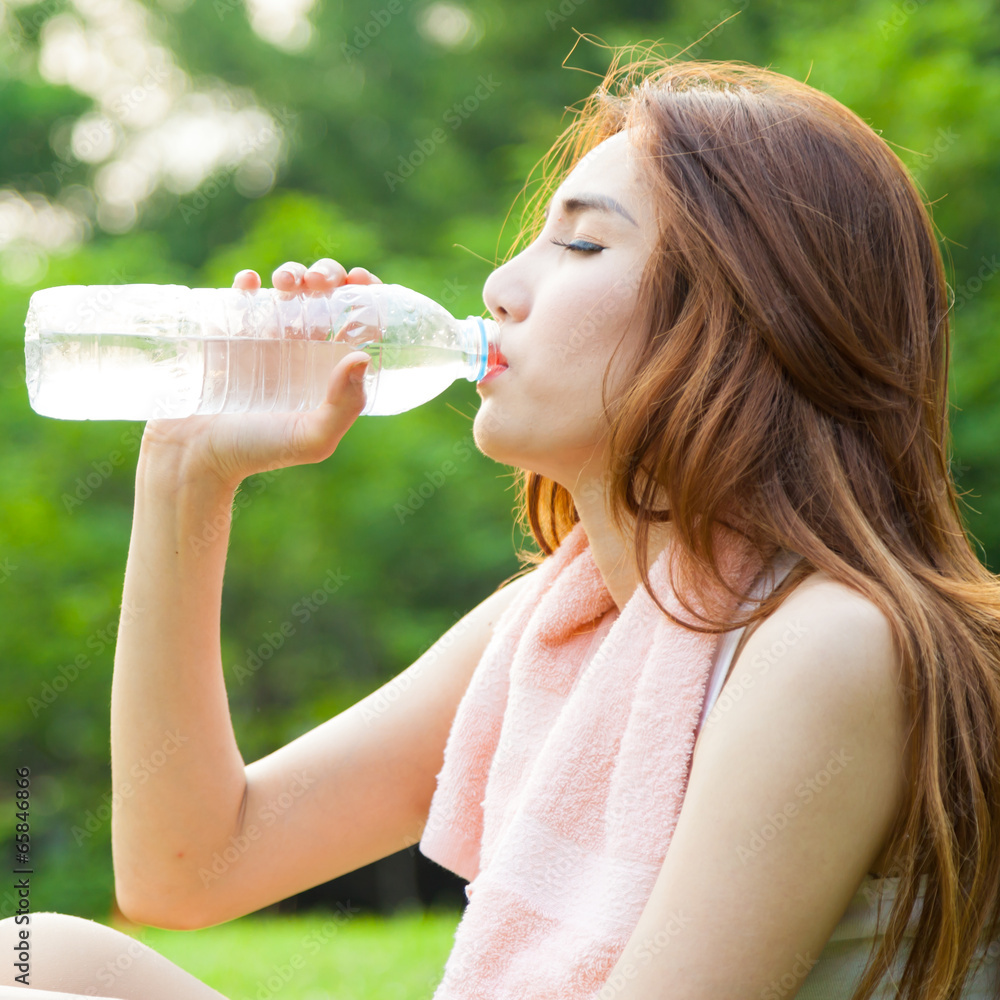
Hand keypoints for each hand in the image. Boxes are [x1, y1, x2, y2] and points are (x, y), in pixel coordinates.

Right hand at [140, 259, 383, 491]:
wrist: (191, 457)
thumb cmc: (255, 453)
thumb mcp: (311, 439)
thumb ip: (344, 408)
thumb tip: (362, 357)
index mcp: (328, 370)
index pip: (358, 322)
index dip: (367, 294)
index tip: (361, 280)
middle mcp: (300, 349)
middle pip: (325, 295)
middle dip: (328, 274)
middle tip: (321, 281)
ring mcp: (262, 338)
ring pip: (286, 288)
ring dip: (293, 273)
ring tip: (287, 283)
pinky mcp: (224, 332)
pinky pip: (240, 295)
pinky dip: (247, 281)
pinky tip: (250, 282)